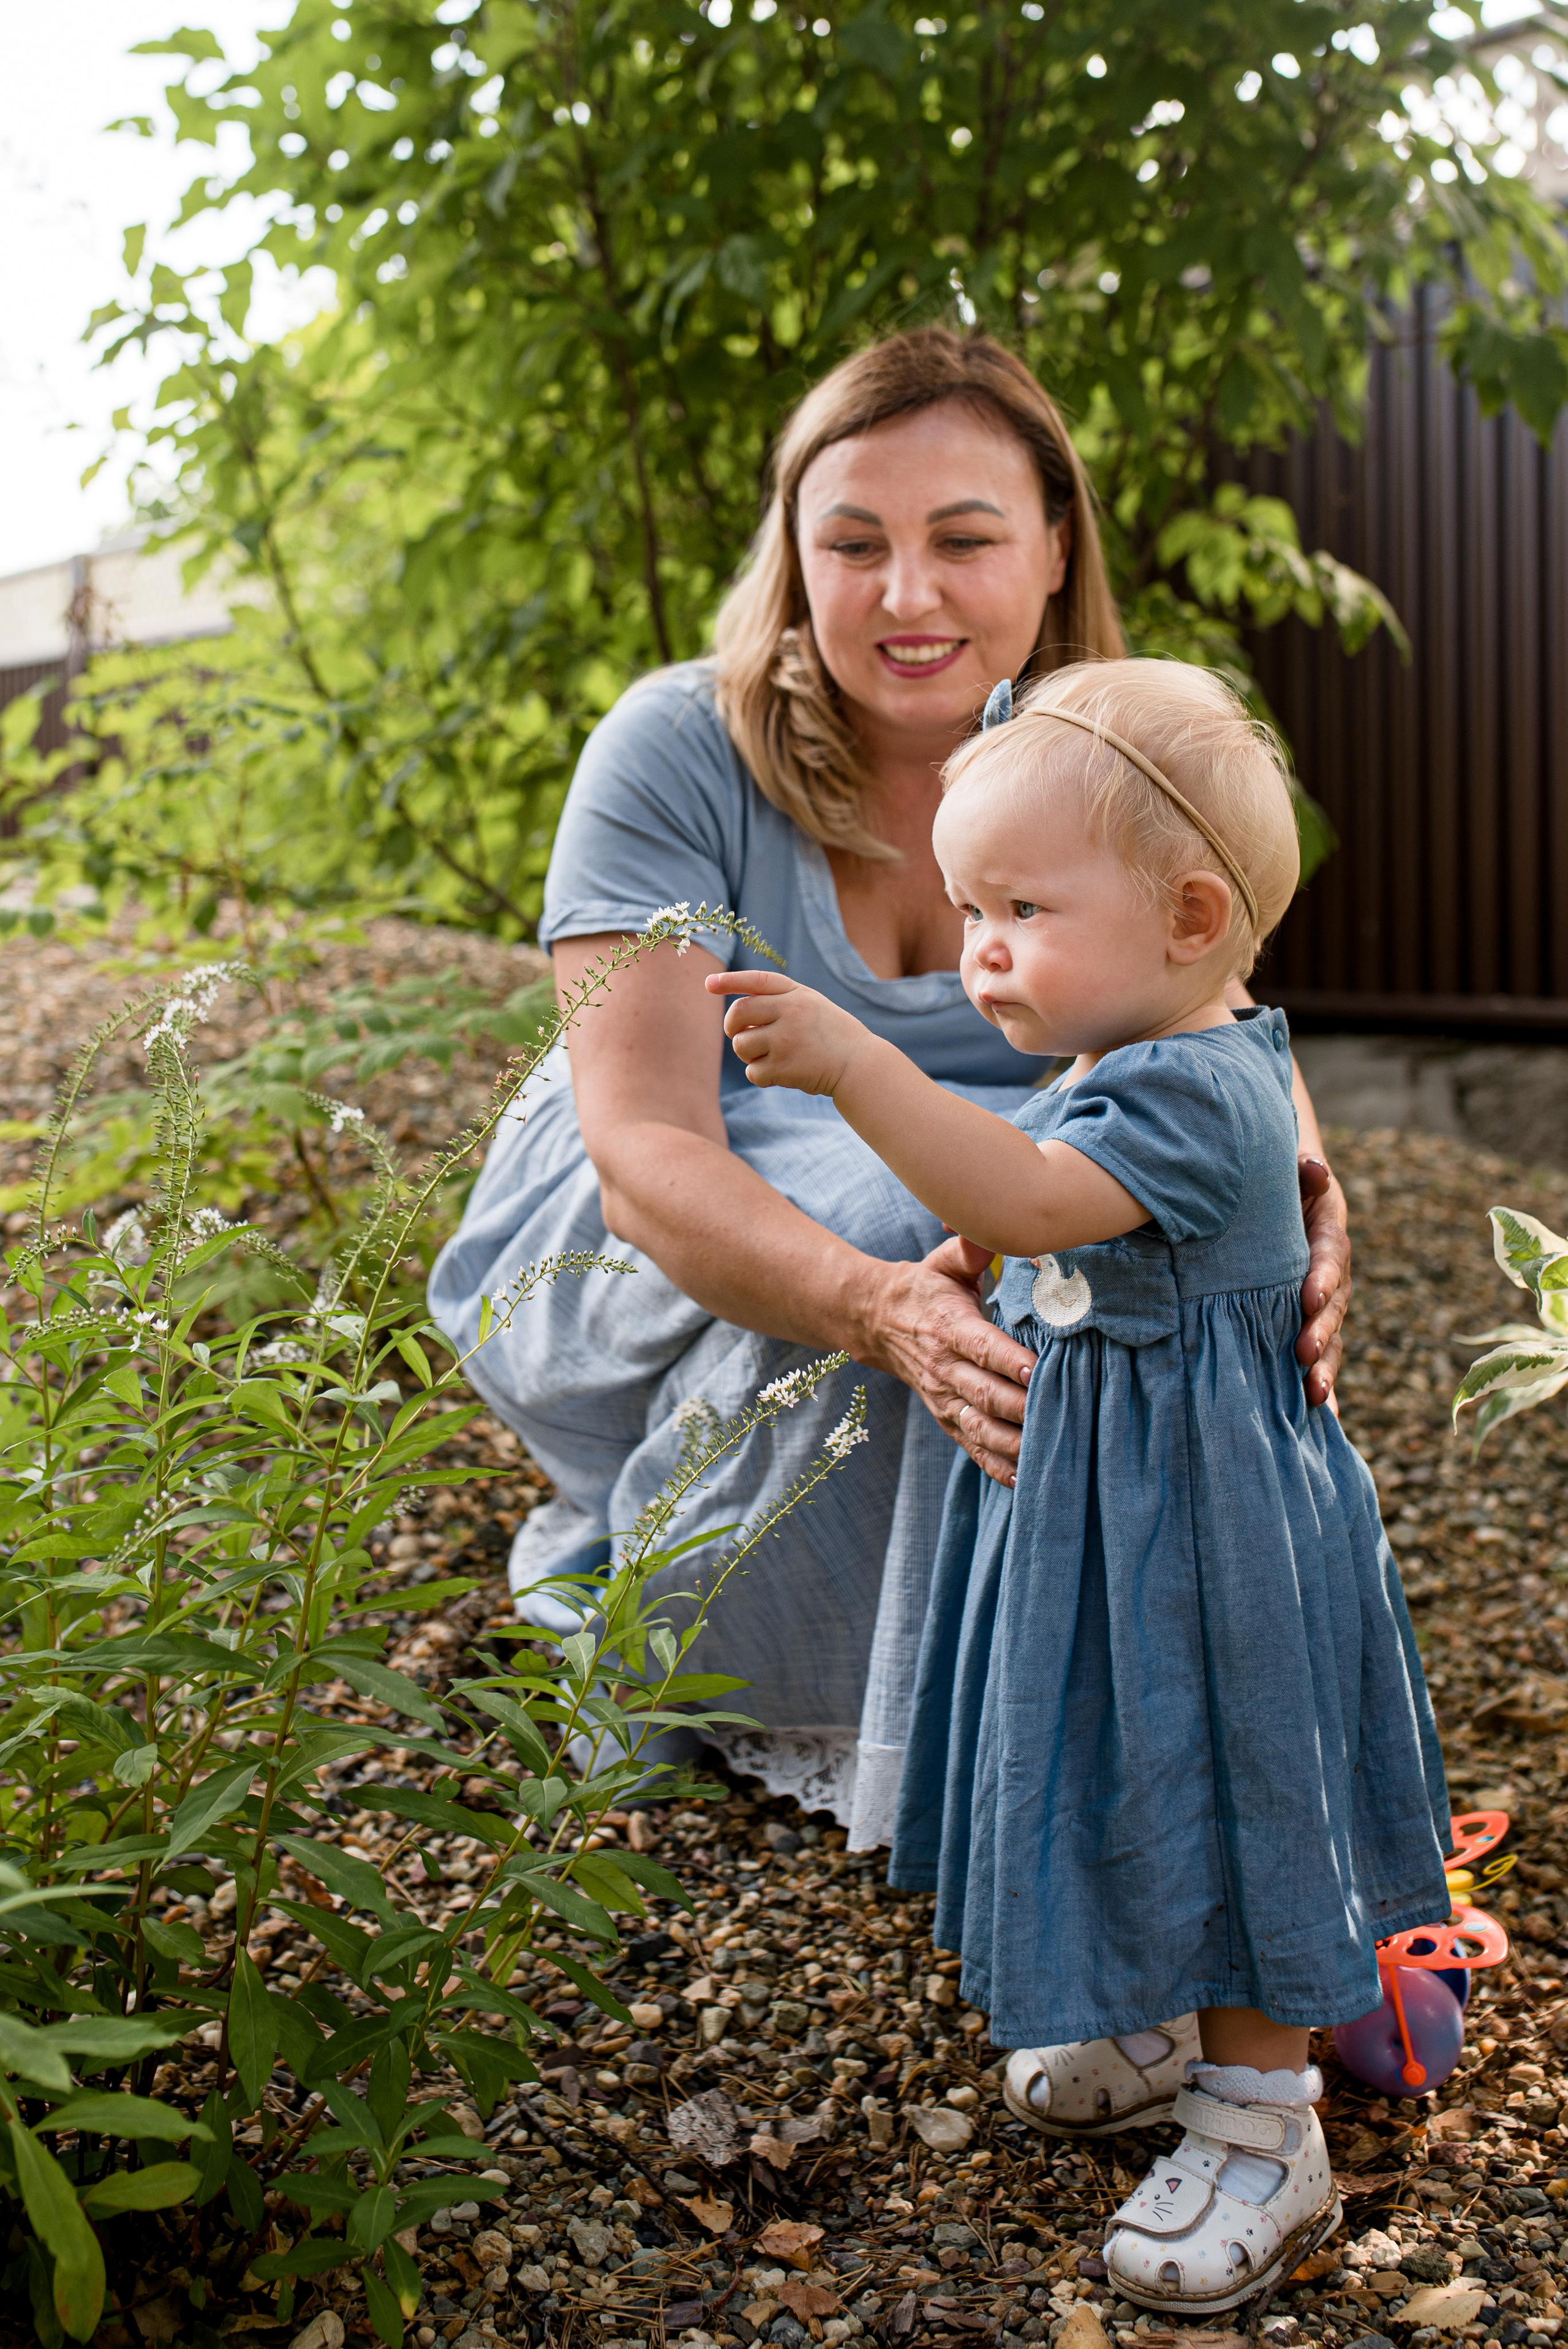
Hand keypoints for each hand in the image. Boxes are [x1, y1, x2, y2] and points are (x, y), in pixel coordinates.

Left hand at [705, 969, 871, 1095]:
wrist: (859, 1065)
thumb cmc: (832, 1035)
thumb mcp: (812, 1005)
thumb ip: (781, 1001)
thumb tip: (737, 1014)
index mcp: (797, 995)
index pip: (757, 981)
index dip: (730, 981)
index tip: (709, 984)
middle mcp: (790, 1013)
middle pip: (738, 1013)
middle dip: (732, 1025)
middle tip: (740, 1033)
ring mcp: (786, 1041)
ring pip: (740, 1045)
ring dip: (748, 1054)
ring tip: (770, 1056)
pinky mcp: (784, 1068)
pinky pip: (752, 1072)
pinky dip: (760, 1076)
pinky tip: (780, 1074)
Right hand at [850, 1234, 1036, 1485]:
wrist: (877, 1322)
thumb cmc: (926, 1288)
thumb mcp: (944, 1262)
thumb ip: (969, 1247)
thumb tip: (991, 1229)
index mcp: (950, 1328)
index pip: (982, 1347)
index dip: (1008, 1360)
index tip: (1036, 1370)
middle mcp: (945, 1369)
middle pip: (985, 1395)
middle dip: (1021, 1408)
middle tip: (1057, 1416)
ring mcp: (945, 1399)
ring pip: (980, 1428)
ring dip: (1013, 1443)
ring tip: (1048, 1452)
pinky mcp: (947, 1419)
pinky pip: (972, 1448)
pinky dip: (997, 1466)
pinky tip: (1026, 1478)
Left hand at [1297, 1155, 1350, 1409]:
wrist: (1280, 1194)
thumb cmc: (1280, 1181)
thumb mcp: (1290, 1171)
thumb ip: (1301, 1172)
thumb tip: (1312, 1168)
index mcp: (1328, 1234)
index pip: (1328, 1257)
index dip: (1321, 1278)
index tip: (1308, 1299)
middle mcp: (1332, 1274)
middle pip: (1333, 1307)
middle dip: (1321, 1334)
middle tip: (1305, 1357)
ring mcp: (1324, 1304)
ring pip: (1331, 1339)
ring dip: (1324, 1369)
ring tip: (1316, 1397)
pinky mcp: (1311, 1325)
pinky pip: (1319, 1359)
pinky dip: (1322, 1389)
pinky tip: (1323, 1423)